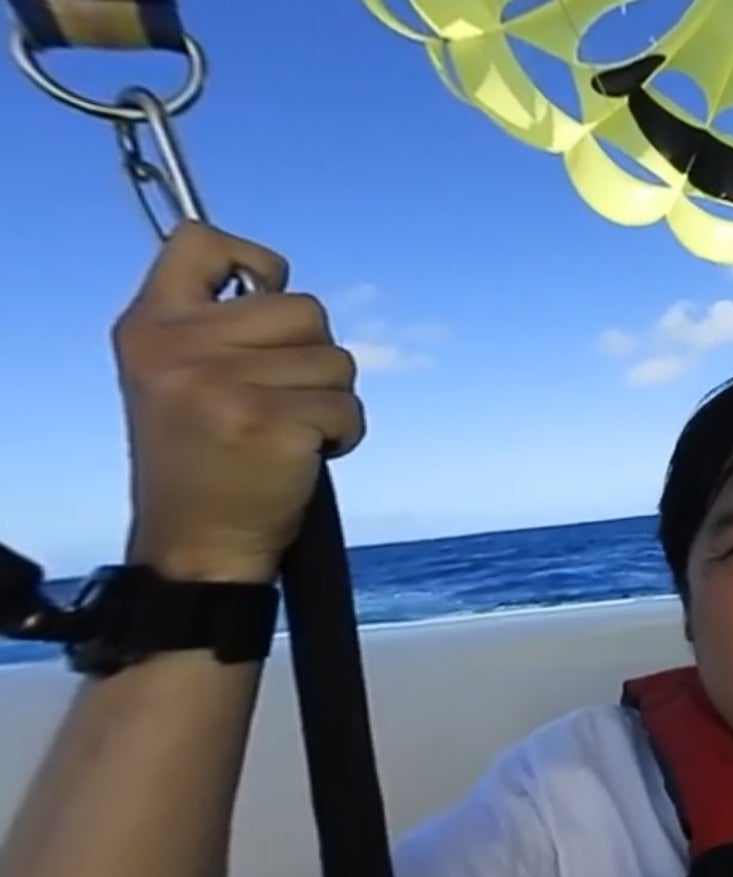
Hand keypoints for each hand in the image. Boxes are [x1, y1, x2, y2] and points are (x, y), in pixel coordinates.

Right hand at [113, 223, 365, 582]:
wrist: (199, 546)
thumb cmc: (203, 457)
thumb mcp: (176, 375)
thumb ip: (213, 322)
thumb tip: (273, 280)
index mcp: (149, 326)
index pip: (198, 240)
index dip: (252, 262)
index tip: (260, 299)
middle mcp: (178, 348)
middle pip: (304, 306)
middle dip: (311, 354)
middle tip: (276, 400)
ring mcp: (223, 385)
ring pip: (337, 357)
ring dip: (329, 397)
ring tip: (286, 431)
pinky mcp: (269, 423)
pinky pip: (349, 405)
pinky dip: (344, 433)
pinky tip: (305, 456)